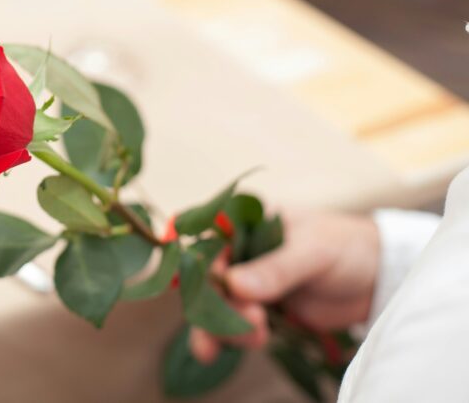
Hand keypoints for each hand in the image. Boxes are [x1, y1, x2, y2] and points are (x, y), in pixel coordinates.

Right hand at [190, 211, 379, 362]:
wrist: (378, 278)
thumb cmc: (346, 246)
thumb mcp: (313, 250)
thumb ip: (275, 268)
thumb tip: (234, 285)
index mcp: (244, 223)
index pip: (206, 241)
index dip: (197, 266)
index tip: (198, 290)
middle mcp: (237, 252)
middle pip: (205, 280)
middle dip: (217, 306)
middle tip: (252, 321)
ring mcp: (246, 283)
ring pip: (214, 307)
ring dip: (223, 327)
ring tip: (255, 337)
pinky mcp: (259, 310)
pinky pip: (231, 325)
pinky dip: (227, 339)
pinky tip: (222, 351)